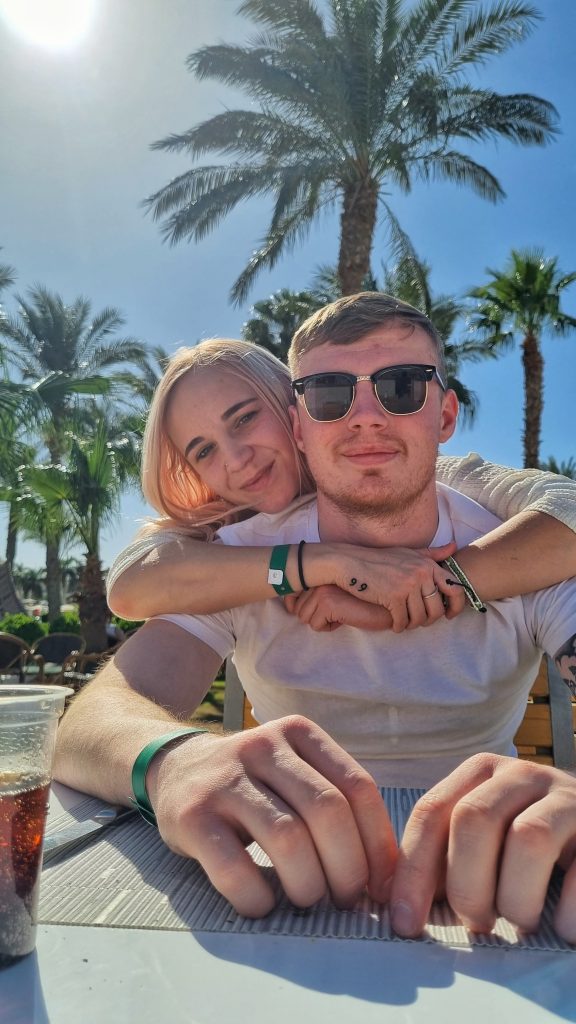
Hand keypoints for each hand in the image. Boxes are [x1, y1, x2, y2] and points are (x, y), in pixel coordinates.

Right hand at [147, 715, 397, 917]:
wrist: (174, 768)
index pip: (358, 786)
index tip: (379, 884)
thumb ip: (338, 806)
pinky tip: (261, 904)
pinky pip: (234, 867)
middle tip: (344, 900)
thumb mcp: (295, 772)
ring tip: (307, 900)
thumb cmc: (253, 785)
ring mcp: (225, 779)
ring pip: (287, 838)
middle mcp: (264, 746)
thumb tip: (390, 875)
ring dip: (308, 884)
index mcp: (300, 734)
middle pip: (327, 811)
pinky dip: (257, 898)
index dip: (377, 842)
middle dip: (347, 868)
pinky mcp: (193, 815)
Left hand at [284, 586, 393, 631]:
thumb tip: (289, 606)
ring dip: (324, 622)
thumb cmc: (361, 602)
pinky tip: (346, 617)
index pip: (291, 595)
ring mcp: (322, 589)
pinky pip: (315, 626)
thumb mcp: (335, 594)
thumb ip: (315, 594)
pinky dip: (330, 627)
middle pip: (297, 609)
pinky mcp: (328, 603)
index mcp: (319, 573)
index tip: (320, 608)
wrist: (385, 605)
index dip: (300, 607)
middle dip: (316, 616)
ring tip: (343, 612)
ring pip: (304, 618)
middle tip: (339, 610)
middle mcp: (318, 578)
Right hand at [332, 542, 465, 631]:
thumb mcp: (408, 553)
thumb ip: (432, 553)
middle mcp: (421, 573)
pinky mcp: (393, 597)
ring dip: (412, 624)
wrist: (350, 563)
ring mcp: (407, 585)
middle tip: (419, 621)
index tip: (449, 615)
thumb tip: (454, 546)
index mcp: (428, 564)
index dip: (457, 606)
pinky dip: (398, 626)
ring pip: (419, 618)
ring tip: (405, 622)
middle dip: (428, 620)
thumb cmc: (379, 559)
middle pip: (437, 609)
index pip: (456, 589)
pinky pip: (403, 621)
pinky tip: (394, 624)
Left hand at [390, 753, 575, 941]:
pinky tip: (562, 927)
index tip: (405, 923)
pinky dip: (567, 911)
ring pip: (530, 838)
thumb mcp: (485, 836)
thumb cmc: (527, 846)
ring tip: (520, 923)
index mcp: (481, 772)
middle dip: (467, 884)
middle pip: (475, 818)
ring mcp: (568, 797)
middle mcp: (522, 774)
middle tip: (477, 923)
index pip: (432, 811)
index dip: (412, 871)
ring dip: (516, 897)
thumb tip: (401, 908)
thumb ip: (445, 856)